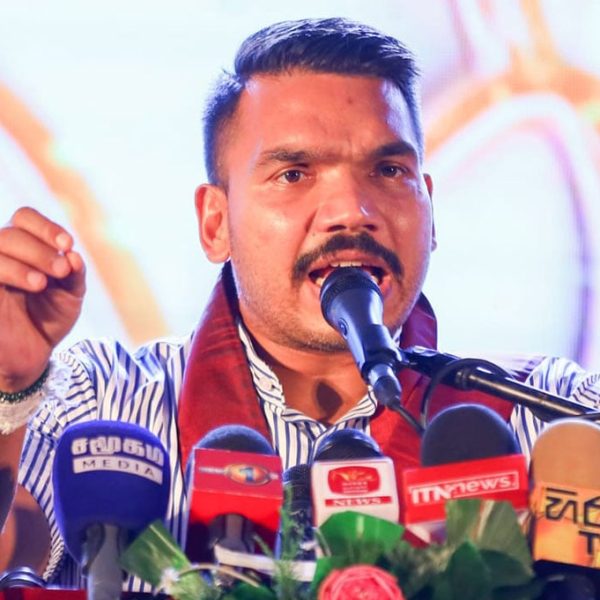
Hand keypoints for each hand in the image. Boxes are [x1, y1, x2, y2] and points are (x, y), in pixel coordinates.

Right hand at [0, 207, 85, 390]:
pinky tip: (34, 284)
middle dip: (40, 249)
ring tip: (44, 283)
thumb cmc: (49, 319)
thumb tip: (73, 254)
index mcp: (24, 248)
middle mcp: (1, 256)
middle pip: (10, 233)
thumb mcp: (70, 295)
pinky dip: (11, 270)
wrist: (31, 356)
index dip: (45, 227)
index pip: (25, 218)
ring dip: (25, 260)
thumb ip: (74, 274)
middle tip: (61, 270)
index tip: (68, 244)